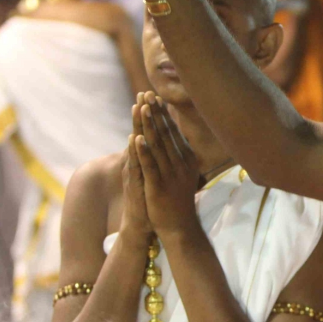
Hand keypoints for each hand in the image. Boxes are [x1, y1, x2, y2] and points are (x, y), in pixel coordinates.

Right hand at [119, 95, 151, 240]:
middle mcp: (138, 163)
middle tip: (144, 93)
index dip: (151, 115)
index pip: (148, 132)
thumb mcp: (157, 176)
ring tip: (138, 108)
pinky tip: (134, 139)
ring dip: (137, 126)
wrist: (143, 226)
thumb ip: (159, 160)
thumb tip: (169, 146)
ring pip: (136, 146)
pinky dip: (135, 153)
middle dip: (143, 113)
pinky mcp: (135, 185)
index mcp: (145, 160)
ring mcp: (135, 173)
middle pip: (141, 133)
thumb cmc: (151, 201)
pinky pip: (134, 166)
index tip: (154, 95)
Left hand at [134, 95, 201, 238]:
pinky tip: (136, 138)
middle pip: (165, 133)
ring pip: (158, 145)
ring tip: (142, 107)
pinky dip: (143, 151)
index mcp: (186, 159)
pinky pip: (150, 166)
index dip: (163, 114)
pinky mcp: (158, 186)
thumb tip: (175, 137)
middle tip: (146, 93)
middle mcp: (180, 164)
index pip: (173, 132)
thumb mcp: (183, 174)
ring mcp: (170, 175)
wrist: (180, 228)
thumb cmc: (178, 200)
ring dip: (149, 125)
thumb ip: (179, 155)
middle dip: (155, 113)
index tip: (154, 97)